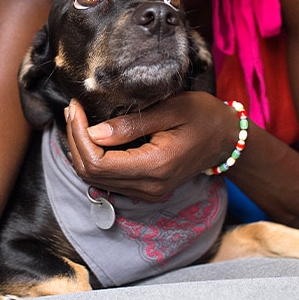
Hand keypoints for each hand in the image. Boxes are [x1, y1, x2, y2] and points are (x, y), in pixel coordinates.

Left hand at [63, 92, 234, 200]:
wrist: (226, 138)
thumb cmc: (202, 115)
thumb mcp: (170, 109)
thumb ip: (131, 124)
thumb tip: (94, 132)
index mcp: (155, 167)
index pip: (98, 162)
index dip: (79, 135)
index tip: (75, 107)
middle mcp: (149, 187)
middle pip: (91, 174)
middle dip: (75, 140)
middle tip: (72, 110)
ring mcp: (148, 192)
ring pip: (96, 179)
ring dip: (81, 149)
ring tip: (77, 118)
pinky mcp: (146, 189)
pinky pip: (108, 179)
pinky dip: (93, 158)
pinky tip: (91, 134)